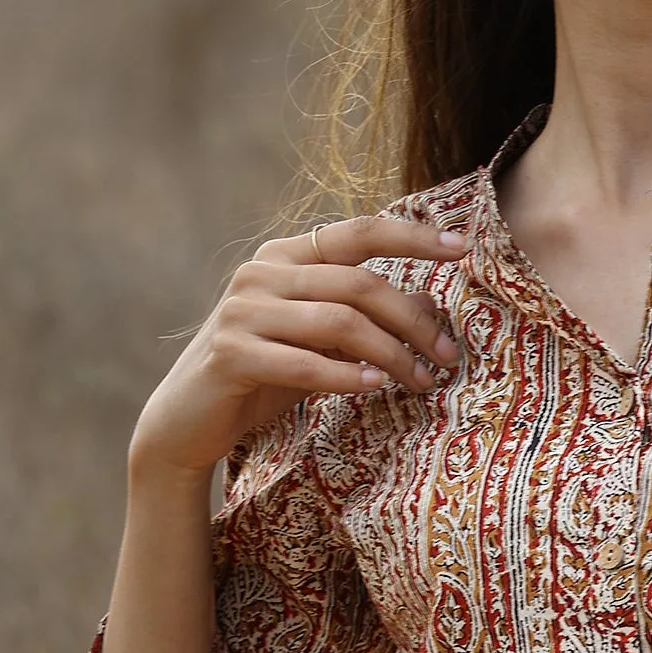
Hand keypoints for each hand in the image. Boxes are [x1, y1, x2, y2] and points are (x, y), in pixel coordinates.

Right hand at [129, 215, 470, 476]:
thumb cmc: (265, 376)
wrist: (189, 420)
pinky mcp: (231, 353)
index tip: (462, 248)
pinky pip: (305, 363)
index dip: (412, 237)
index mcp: (286, 257)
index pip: (359, 232)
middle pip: (359, 284)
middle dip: (413, 322)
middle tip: (447, 358)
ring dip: (391, 355)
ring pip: (339, 322)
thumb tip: (431, 301)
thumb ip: (366, 317)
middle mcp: (262, 272)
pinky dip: (346, 375)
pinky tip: (374, 385)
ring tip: (421, 382)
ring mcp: (243, 311)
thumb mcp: (323, 342)